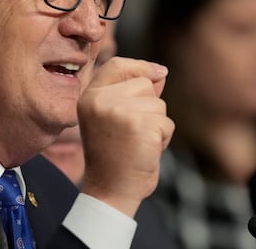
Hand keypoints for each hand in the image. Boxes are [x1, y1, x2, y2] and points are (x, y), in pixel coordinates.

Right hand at [78, 57, 173, 216]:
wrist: (109, 190)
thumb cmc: (113, 156)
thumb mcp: (112, 118)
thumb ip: (132, 93)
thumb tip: (160, 73)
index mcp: (89, 97)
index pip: (117, 65)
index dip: (140, 66)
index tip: (159, 73)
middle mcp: (100, 101)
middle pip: (144, 84)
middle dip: (149, 106)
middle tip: (133, 132)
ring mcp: (118, 112)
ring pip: (158, 104)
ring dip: (157, 124)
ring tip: (137, 142)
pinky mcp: (138, 125)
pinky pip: (166, 123)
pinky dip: (163, 138)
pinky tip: (145, 150)